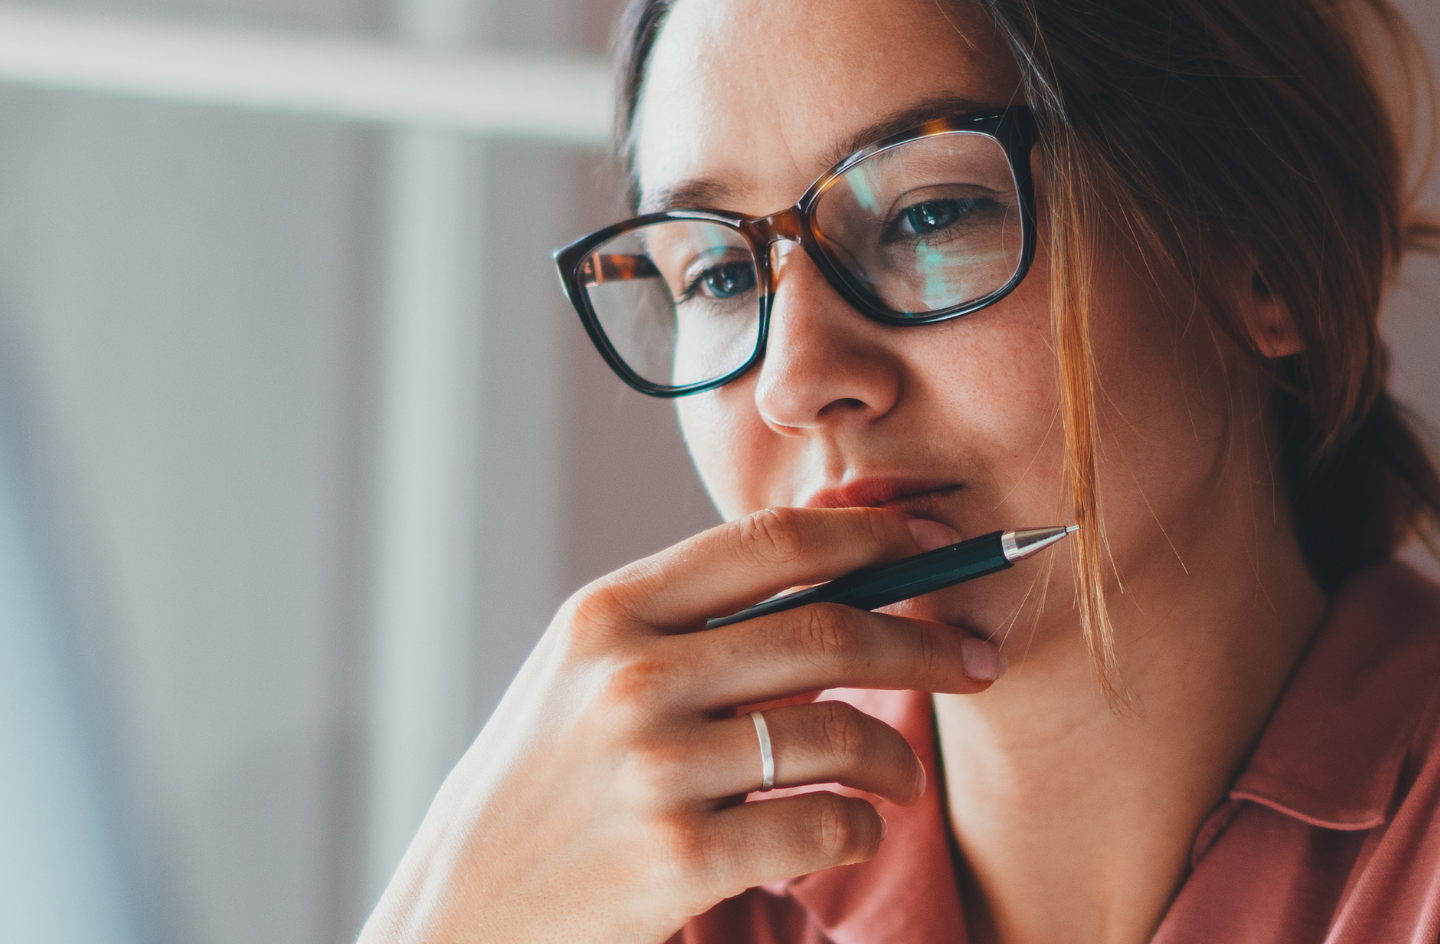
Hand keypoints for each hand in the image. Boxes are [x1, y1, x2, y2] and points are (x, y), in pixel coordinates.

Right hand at [358, 508, 1008, 943]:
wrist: (462, 908)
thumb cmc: (544, 791)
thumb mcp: (584, 679)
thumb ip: (685, 629)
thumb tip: (835, 581)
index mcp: (608, 614)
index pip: (768, 543)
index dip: (870, 534)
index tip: (932, 542)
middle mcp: (628, 678)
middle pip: (829, 631)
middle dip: (927, 644)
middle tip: (976, 660)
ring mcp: (652, 769)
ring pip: (839, 735)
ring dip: (897, 759)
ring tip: (901, 779)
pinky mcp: (676, 858)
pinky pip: (822, 828)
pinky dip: (859, 830)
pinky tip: (851, 832)